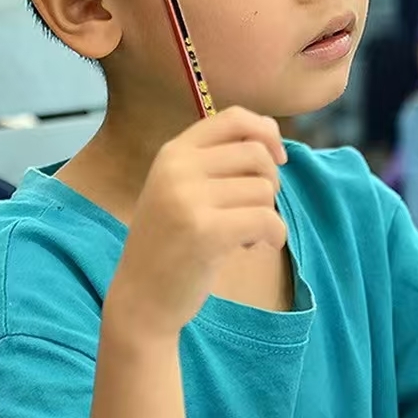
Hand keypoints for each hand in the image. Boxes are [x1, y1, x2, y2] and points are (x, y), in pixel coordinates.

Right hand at [107, 108, 287, 335]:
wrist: (141, 299)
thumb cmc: (172, 244)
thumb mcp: (182, 189)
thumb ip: (218, 160)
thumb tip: (271, 133)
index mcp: (173, 152)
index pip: (233, 118)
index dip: (265, 132)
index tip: (276, 159)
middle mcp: (177, 168)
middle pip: (256, 154)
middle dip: (270, 182)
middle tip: (255, 210)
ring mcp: (188, 199)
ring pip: (264, 189)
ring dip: (266, 215)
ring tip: (242, 235)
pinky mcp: (206, 232)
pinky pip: (266, 219)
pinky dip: (274, 235)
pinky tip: (254, 248)